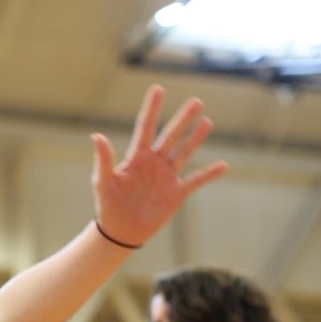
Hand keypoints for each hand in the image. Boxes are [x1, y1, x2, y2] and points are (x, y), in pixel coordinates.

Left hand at [92, 85, 227, 245]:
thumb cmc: (107, 206)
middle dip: (183, 119)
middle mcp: (154, 163)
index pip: (146, 128)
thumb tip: (96, 135)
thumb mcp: (103, 182)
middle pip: (171, 136)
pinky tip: (224, 165)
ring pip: (185, 153)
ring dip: (196, 138)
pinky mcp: (176, 194)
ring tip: (207, 122)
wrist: (119, 232)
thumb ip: (103, 159)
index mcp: (136, 158)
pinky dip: (210, 174)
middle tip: (196, 101)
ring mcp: (167, 177)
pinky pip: (196, 181)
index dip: (152, 109)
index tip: (158, 89)